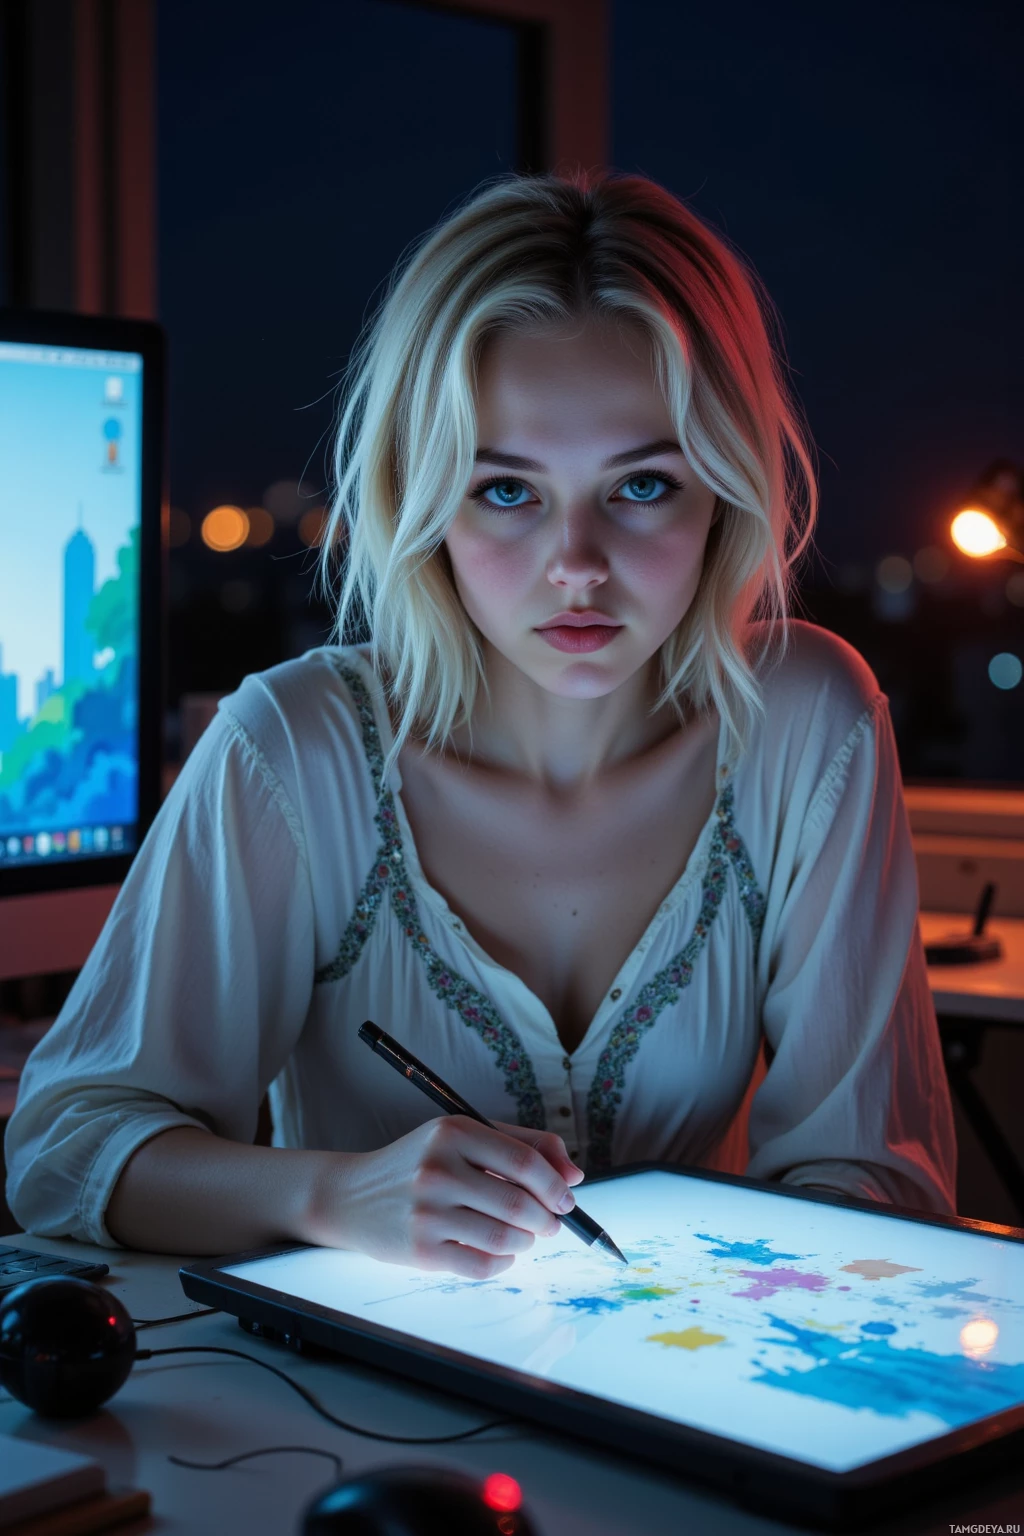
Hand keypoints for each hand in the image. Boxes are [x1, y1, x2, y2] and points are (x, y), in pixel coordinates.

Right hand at [305, 1117, 584, 1277]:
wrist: (350, 1195)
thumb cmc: (417, 1164)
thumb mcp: (461, 1137)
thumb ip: (521, 1146)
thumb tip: (574, 1175)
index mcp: (452, 1132)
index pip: (523, 1161)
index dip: (555, 1184)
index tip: (568, 1199)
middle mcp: (438, 1170)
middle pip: (519, 1204)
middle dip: (548, 1219)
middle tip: (551, 1223)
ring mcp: (427, 1213)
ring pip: (504, 1238)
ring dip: (526, 1242)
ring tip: (523, 1236)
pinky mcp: (420, 1251)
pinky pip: (482, 1265)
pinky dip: (502, 1262)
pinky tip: (499, 1252)